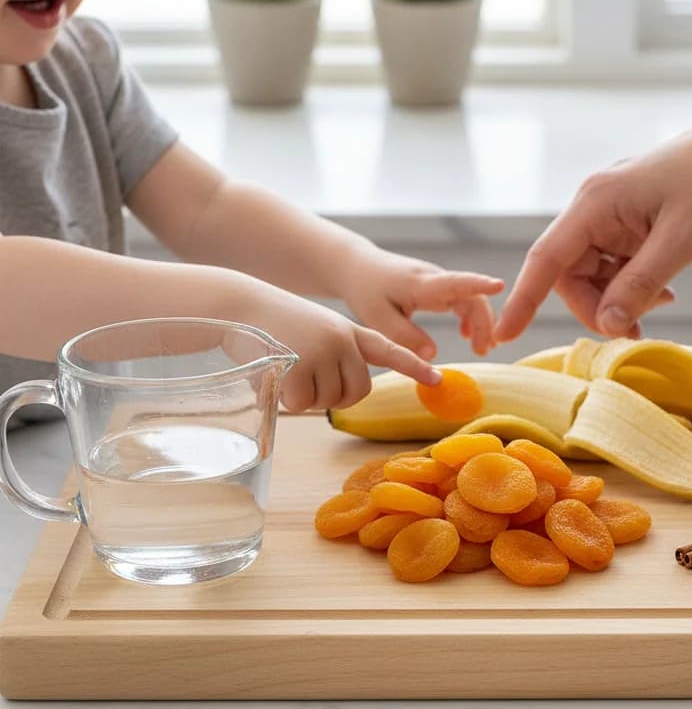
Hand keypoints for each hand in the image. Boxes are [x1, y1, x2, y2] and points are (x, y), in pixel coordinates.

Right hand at [236, 276, 441, 411]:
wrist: (236, 304)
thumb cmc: (270, 325)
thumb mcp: (312, 333)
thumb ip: (334, 357)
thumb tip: (342, 393)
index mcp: (348, 330)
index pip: (388, 350)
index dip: (413, 366)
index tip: (438, 379)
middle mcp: (342, 339)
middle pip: (357, 392)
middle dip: (333, 396)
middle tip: (304, 380)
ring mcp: (323, 351)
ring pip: (328, 400)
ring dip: (305, 397)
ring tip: (284, 368)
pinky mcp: (300, 365)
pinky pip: (302, 404)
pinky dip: (285, 398)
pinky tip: (271, 375)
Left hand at [342, 244, 502, 358]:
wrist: (358, 267)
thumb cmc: (365, 289)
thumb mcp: (377, 317)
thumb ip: (404, 336)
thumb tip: (432, 356)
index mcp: (420, 284)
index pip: (455, 282)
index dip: (478, 284)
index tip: (500, 286)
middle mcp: (435, 279)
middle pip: (471, 297)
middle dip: (483, 323)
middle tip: (483, 351)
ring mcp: (439, 282)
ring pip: (470, 299)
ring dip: (480, 323)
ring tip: (481, 349)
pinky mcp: (438, 287)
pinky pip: (462, 300)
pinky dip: (469, 318)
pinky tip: (466, 336)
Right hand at [493, 110, 691, 343]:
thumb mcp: (680, 242)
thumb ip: (639, 285)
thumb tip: (606, 325)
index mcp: (594, 203)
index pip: (545, 260)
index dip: (523, 301)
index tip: (504, 335)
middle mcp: (592, 207)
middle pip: (568, 274)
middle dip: (596, 306)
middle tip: (634, 327)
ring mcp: (608, 214)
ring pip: (591, 275)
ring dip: (617, 298)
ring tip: (659, 302)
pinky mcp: (625, 222)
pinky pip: (612, 265)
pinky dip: (631, 285)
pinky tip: (662, 289)